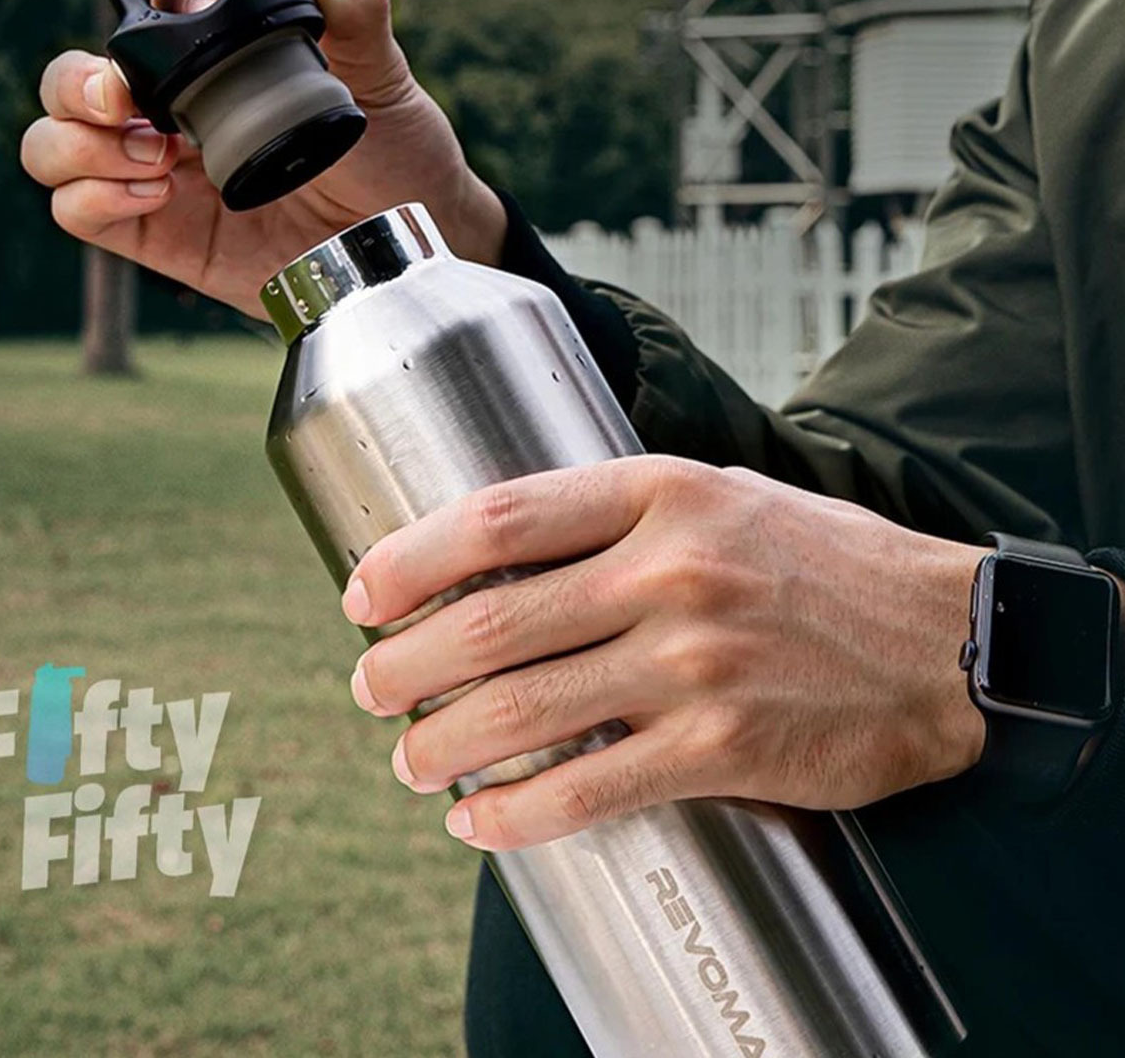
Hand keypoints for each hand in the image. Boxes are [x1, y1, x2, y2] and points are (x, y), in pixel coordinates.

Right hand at [19, 0, 506, 318]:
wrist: (416, 234)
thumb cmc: (397, 152)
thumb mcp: (382, 75)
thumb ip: (355, 10)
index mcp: (210, 74)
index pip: (127, 34)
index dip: (123, 28)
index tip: (164, 36)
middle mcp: (174, 122)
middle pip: (67, 89)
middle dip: (74, 86)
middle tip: (123, 101)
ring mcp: (165, 182)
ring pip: (55, 151)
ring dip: (78, 144)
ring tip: (156, 157)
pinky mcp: (166, 241)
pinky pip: (81, 217)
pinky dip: (94, 199)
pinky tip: (155, 191)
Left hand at [341, 458, 987, 850]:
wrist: (947, 638)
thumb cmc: (822, 563)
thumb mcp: (721, 495)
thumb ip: (620, 516)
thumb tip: (503, 555)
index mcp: (661, 493)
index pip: (502, 517)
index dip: (413, 557)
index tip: (365, 592)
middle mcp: (671, 571)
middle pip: (493, 621)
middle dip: (405, 663)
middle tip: (369, 686)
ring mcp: (696, 662)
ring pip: (524, 708)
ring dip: (441, 744)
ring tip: (408, 759)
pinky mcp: (724, 749)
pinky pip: (589, 787)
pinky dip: (516, 811)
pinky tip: (479, 819)